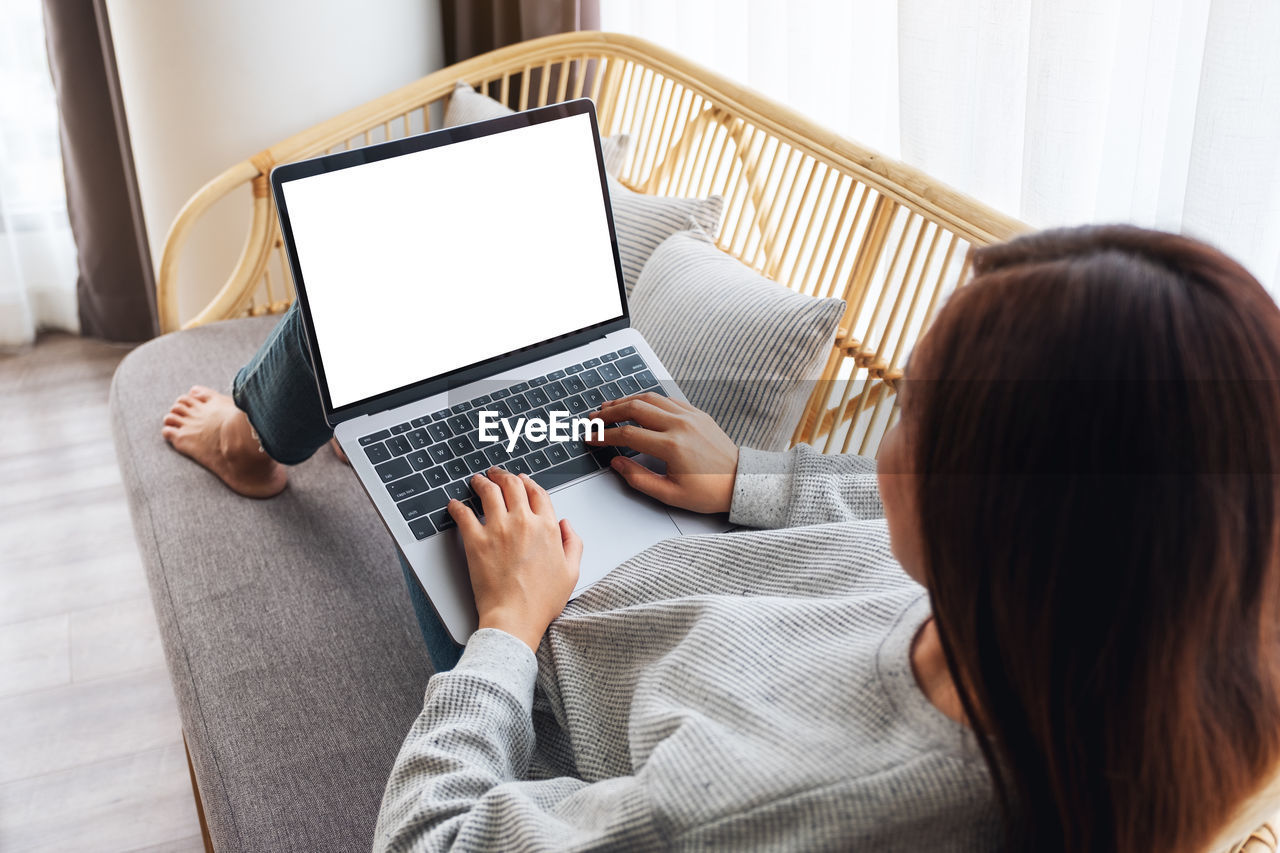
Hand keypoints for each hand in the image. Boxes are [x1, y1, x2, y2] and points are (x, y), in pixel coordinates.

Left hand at [448, 468, 582, 651]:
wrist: (515, 617)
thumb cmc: (541, 601)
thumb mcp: (571, 572)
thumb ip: (573, 543)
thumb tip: (567, 525)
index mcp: (547, 528)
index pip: (537, 492)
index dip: (529, 482)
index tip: (522, 480)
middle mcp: (523, 522)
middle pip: (513, 485)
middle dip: (504, 475)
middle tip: (496, 473)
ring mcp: (498, 529)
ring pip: (489, 492)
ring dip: (482, 482)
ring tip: (477, 480)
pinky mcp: (476, 541)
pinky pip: (463, 514)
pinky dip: (457, 506)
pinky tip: (454, 504)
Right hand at [587, 392, 738, 513]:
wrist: (740, 481)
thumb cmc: (709, 491)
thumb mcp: (670, 494)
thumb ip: (638, 478)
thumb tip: (617, 463)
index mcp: (672, 446)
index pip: (628, 435)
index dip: (604, 436)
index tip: (591, 438)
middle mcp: (680, 425)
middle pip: (634, 408)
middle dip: (609, 412)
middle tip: (594, 419)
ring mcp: (689, 416)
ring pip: (650, 398)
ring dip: (626, 401)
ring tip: (610, 408)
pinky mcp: (697, 413)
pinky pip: (667, 399)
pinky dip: (648, 400)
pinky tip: (638, 406)